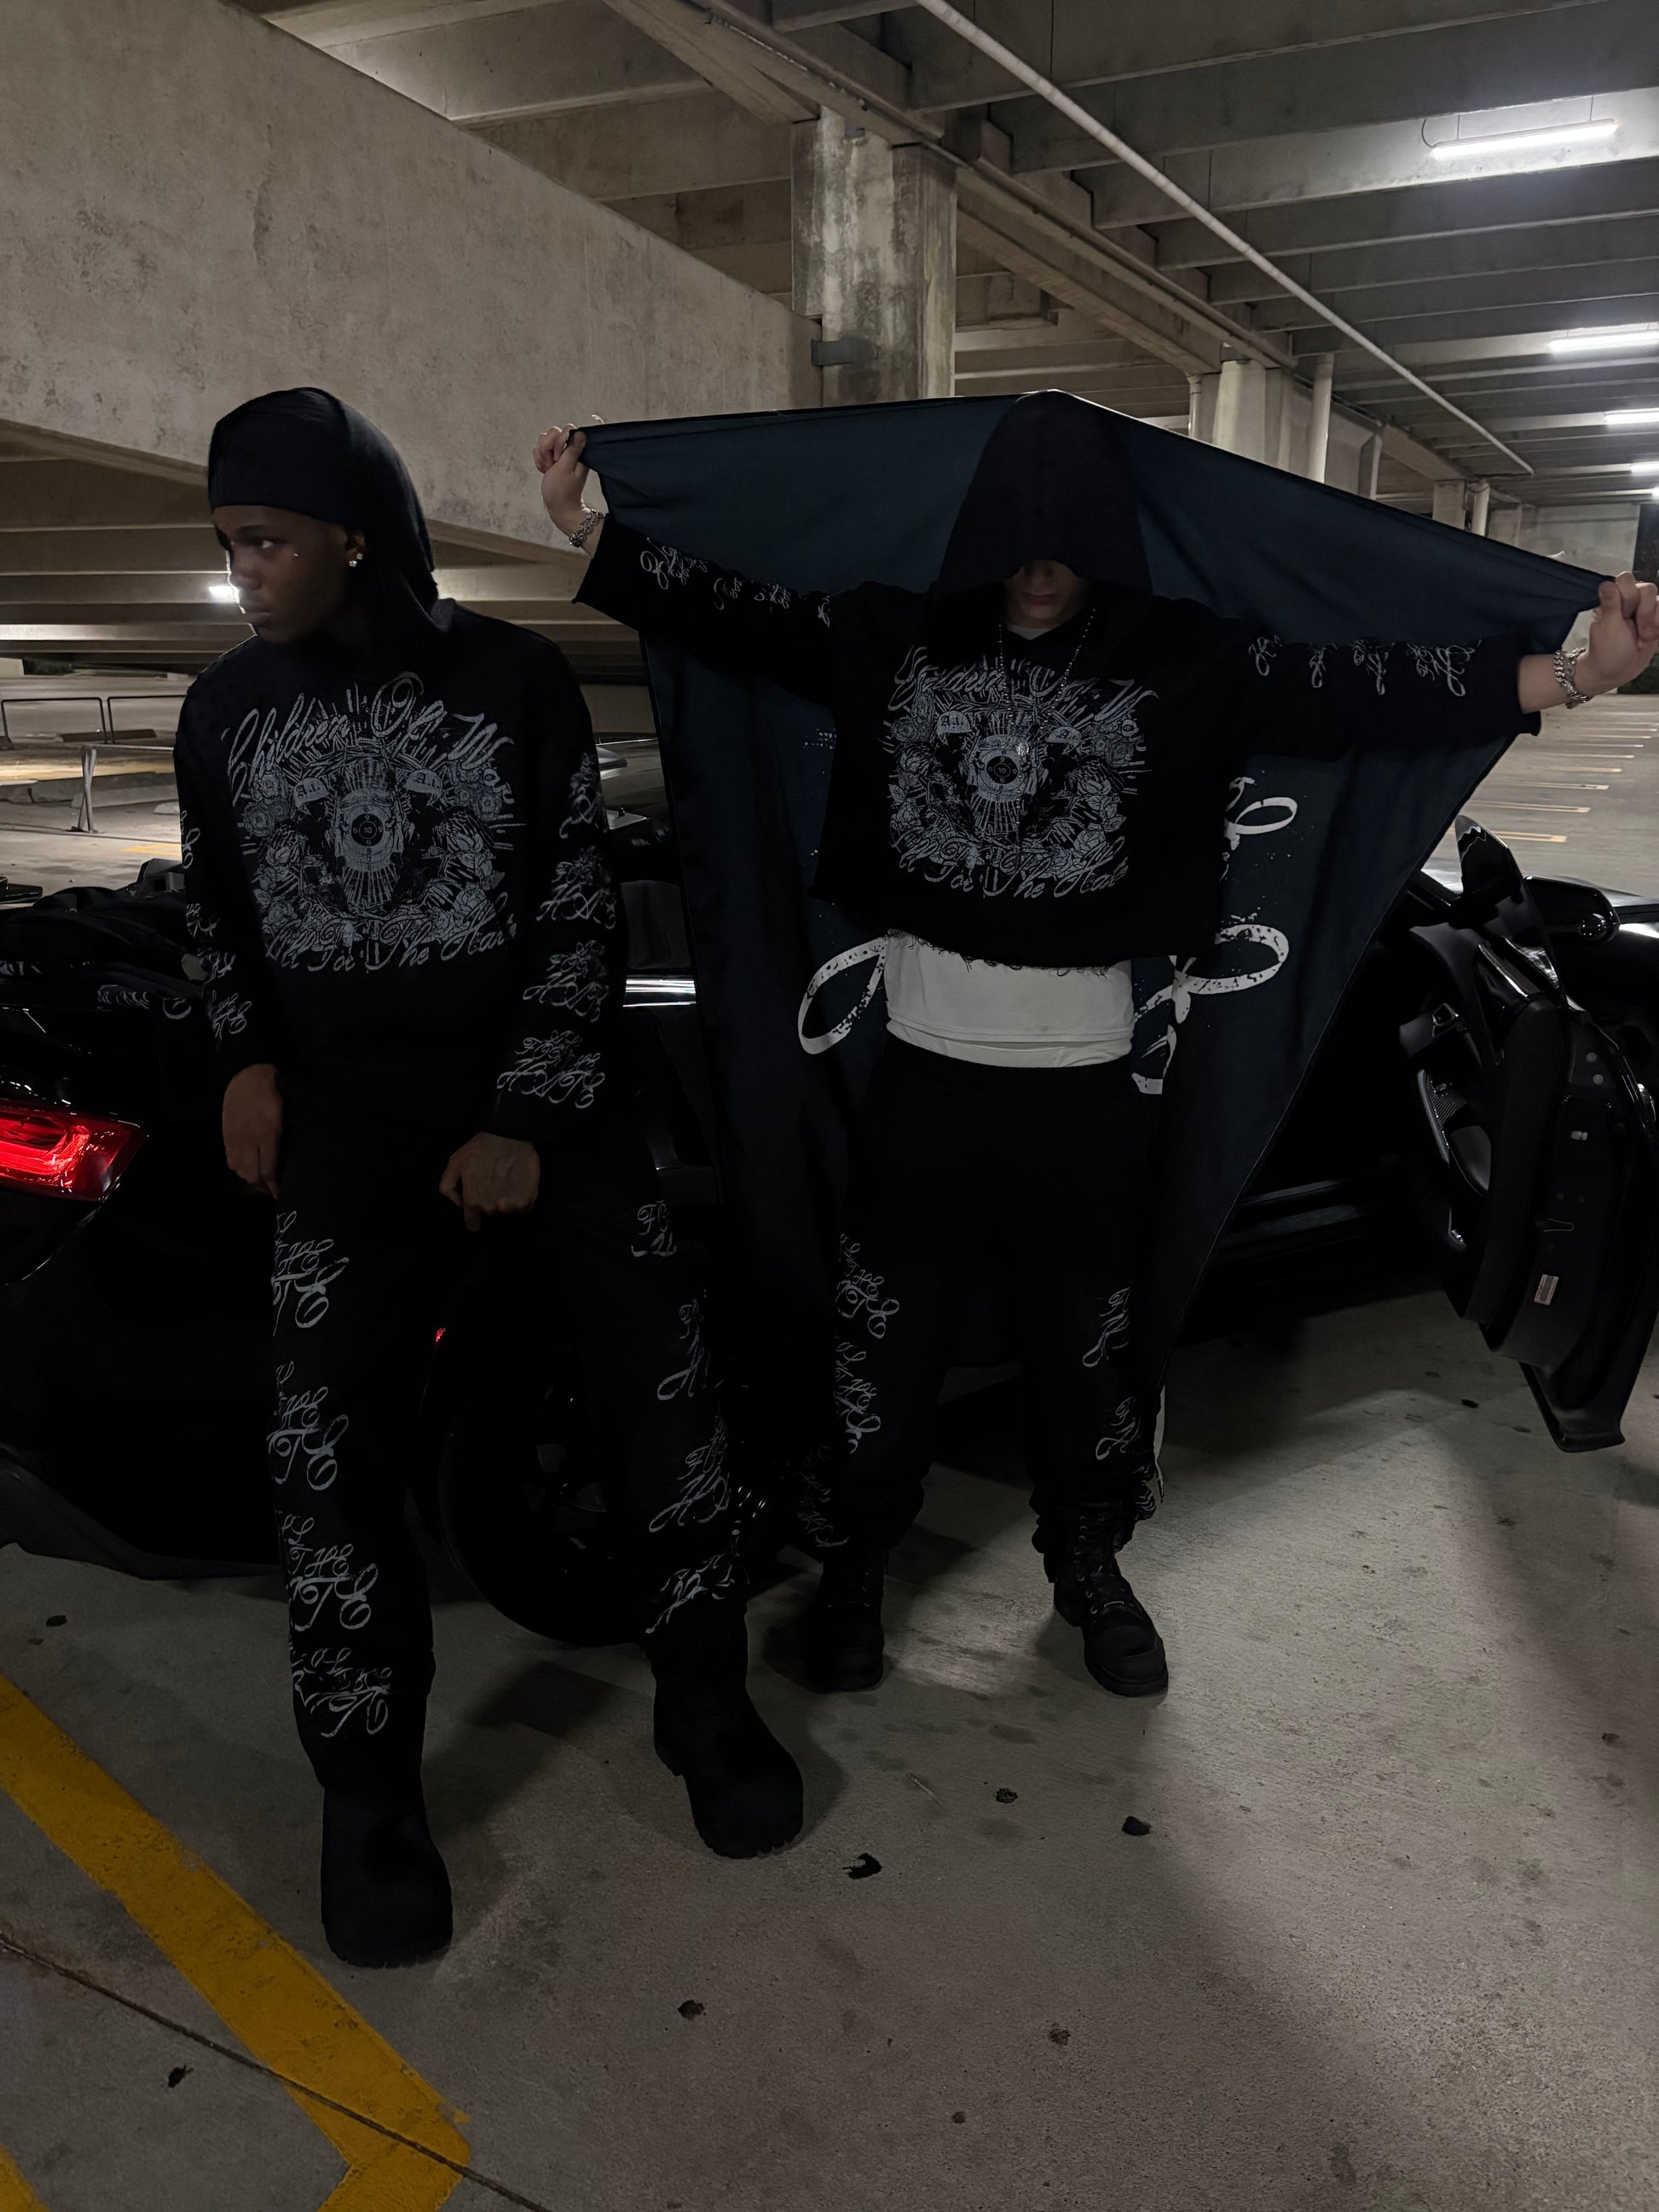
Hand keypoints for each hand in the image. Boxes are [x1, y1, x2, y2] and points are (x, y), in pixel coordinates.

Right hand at [223, 1062, 281, 1197]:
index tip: (277, 1192)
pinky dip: (238, 1166)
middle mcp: (249, 1139)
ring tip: (257, 1177)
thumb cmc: (269, 1096)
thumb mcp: (281, 1117)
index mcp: (266, 1134)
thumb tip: (276, 1160)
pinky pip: (230, 1158)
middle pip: (251, 1174)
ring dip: (248, 1176)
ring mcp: (235, 1138)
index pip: (267, 1168)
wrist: (246, 1078)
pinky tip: (245, 1165)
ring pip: (238, 1169)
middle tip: (268, 1187)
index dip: (272, 1184)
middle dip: (260, 1185)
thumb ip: (277, 1140)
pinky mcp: (226, 1135)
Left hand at [438, 1132, 539, 1231]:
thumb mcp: (455, 1163)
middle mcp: (491, 1207)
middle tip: (493, 1181)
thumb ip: (447, 1187)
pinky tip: (518, 1184)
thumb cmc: (480, 1148)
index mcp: (472, 1201)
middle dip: (490, 1201)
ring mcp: (510, 1204)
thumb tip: (458, 1204)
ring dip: (507, 1200)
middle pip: (490, 1213)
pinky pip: (523, 1207)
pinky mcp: (527, 1199)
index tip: (477, 1212)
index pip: (472, 1224)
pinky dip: (522, 1199)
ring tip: (506, 1179)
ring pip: (507, 1210)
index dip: (473, 1219)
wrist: (508, 1136)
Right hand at [534, 424, 597, 542]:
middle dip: (547, 449)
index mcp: (577, 451)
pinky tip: (545, 470)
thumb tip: (580, 433)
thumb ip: (572, 450)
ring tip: (549, 469)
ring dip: (543, 456)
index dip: (558, 442)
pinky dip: (540, 461)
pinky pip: (539, 450)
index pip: (566, 430)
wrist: (558, 507)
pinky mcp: (551, 457)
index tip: (558, 458)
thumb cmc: (563, 492)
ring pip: (543, 441)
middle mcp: (569, 449)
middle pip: (552, 433)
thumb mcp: (566, 469)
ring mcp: (559, 453)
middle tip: (553, 465)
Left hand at [1576, 571, 1658, 694]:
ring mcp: (1645, 611)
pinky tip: (1652, 640)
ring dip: (1655, 624)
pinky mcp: (1655, 621)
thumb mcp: (1608, 628)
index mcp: (1614, 599)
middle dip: (1646, 613)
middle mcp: (1630, 601)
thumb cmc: (1606, 652)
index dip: (1629, 596)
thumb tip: (1605, 584)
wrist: (1615, 673)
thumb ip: (1610, 604)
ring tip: (1643, 639)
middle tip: (1637, 633)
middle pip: (1649, 590)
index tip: (1624, 616)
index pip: (1627, 580)